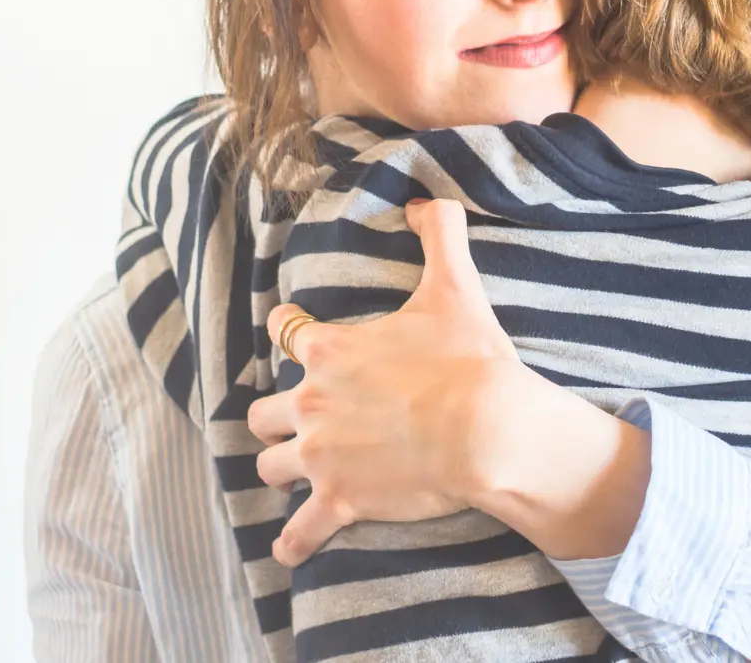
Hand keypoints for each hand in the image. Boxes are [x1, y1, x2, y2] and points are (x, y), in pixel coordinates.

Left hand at [249, 197, 524, 566]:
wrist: (486, 429)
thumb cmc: (468, 359)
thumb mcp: (454, 285)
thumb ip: (440, 234)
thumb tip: (428, 200)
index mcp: (330, 351)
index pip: (284, 334)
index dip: (287, 332)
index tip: (290, 333)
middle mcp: (312, 402)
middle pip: (264, 411)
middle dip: (274, 415)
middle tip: (292, 420)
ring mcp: (321, 455)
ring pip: (271, 465)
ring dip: (280, 468)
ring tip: (292, 475)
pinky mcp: (340, 500)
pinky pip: (300, 531)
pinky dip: (293, 542)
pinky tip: (289, 549)